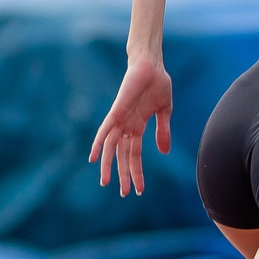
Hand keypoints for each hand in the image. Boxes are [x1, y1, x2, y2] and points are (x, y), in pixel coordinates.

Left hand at [90, 53, 172, 195]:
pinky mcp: (116, 111)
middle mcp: (127, 126)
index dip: (136, 172)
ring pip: (111, 147)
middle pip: (122, 155)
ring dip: (109, 166)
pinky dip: (98, 143)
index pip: (135, 155)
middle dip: (122, 174)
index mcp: (138, 127)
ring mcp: (120, 119)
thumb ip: (163, 132)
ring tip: (106, 183)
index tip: (139, 190)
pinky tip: (94, 157)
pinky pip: (104, 130)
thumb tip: (164, 153)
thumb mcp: (164, 112)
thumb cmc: (157, 83)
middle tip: (123, 193)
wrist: (151, 64)